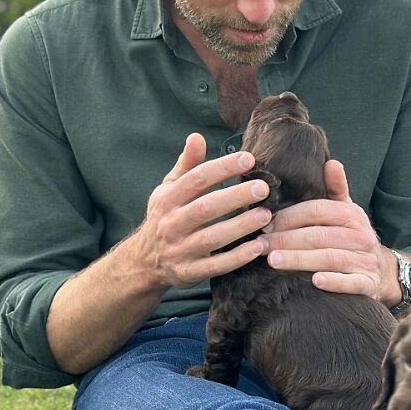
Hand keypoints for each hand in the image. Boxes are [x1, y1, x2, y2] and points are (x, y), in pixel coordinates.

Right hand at [129, 133, 272, 288]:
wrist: (144, 262)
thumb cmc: (165, 217)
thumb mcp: (168, 190)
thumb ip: (186, 165)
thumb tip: (197, 136)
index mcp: (168, 199)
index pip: (196, 179)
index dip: (222, 168)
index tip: (249, 159)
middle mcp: (171, 224)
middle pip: (206, 208)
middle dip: (236, 197)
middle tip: (263, 187)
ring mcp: (179, 250)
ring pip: (212, 238)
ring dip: (241, 227)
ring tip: (266, 215)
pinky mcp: (189, 273)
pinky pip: (216, 265)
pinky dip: (238, 257)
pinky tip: (259, 247)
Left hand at [260, 160, 400, 306]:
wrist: (382, 272)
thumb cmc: (352, 238)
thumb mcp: (347, 212)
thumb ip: (336, 189)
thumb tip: (331, 162)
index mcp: (352, 214)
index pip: (317, 211)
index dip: (289, 217)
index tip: (265, 224)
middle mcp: (361, 236)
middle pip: (319, 235)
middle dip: (286, 240)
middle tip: (260, 245)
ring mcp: (365, 261)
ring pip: (329, 258)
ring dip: (300, 260)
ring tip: (273, 261)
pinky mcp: (367, 284)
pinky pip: (350, 283)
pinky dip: (334, 282)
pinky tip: (315, 282)